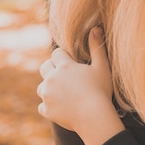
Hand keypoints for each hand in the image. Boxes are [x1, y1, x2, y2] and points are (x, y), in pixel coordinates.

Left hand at [37, 27, 123, 144]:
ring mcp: (47, 95)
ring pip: (42, 87)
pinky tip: (62, 106)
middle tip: (67, 76)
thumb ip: (96, 47)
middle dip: (53, 69)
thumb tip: (95, 27)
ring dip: (50, 87)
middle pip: (45, 67)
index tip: (73, 62)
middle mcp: (51, 79)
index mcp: (64, 66)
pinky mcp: (46, 110)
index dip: (64, 56)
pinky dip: (50, 105)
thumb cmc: (100, 90)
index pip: (57, 53)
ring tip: (65, 92)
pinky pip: (43, 105)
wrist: (94, 117)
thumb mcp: (102, 67)